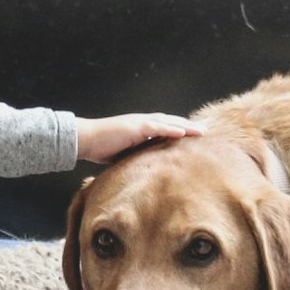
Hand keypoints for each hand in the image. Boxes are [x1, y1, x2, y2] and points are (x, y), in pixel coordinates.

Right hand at [75, 113, 203, 163]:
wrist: (85, 139)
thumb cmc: (99, 147)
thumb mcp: (122, 153)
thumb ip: (135, 155)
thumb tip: (145, 168)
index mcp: (140, 128)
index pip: (164, 127)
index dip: (179, 129)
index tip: (193, 134)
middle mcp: (142, 122)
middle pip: (170, 122)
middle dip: (188, 126)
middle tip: (205, 130)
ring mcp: (139, 123)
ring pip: (167, 122)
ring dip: (185, 126)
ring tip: (201, 131)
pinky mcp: (134, 127)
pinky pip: (157, 127)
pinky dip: (171, 128)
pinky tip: (183, 131)